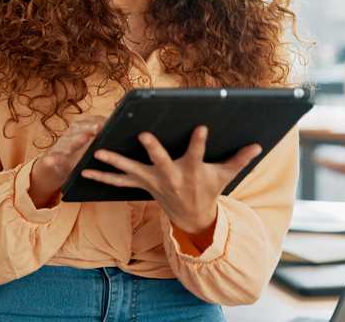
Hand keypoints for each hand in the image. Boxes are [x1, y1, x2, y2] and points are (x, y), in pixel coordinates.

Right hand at [28, 116, 105, 207]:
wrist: (55, 164)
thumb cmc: (79, 154)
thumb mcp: (91, 145)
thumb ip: (102, 138)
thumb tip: (126, 134)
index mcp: (80, 129)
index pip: (91, 122)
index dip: (100, 121)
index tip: (110, 122)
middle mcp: (70, 134)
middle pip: (78, 129)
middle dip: (89, 128)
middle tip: (98, 128)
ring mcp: (60, 145)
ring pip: (67, 142)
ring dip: (74, 141)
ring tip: (82, 138)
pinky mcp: (51, 158)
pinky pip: (52, 158)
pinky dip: (52, 159)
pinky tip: (51, 160)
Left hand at [82, 126, 260, 235]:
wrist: (191, 218)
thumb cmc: (208, 190)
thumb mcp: (225, 176)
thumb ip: (239, 159)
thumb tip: (260, 145)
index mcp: (191, 171)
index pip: (196, 153)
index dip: (198, 141)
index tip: (200, 126)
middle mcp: (170, 176)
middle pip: (160, 160)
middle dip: (153, 148)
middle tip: (143, 133)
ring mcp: (152, 182)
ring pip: (130, 170)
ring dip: (113, 162)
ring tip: (97, 152)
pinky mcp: (140, 185)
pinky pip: (116, 182)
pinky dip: (101, 176)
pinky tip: (84, 170)